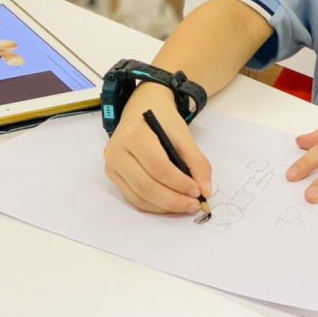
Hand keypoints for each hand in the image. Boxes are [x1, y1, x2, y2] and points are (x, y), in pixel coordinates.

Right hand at [103, 83, 212, 213]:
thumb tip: (205, 191)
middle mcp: (117, 150)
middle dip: (173, 200)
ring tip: (185, 206)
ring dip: (164, 206)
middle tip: (193, 205)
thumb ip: (197, 162)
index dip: (178, 183)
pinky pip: (133, 198)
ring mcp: (111, 165)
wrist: (142, 110)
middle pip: (145, 185)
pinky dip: (154, 205)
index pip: (157, 166)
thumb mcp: (184, 135)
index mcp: (134, 134)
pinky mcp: (113, 176)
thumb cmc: (163, 121)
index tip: (198, 192)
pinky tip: (170, 204)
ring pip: (138, 196)